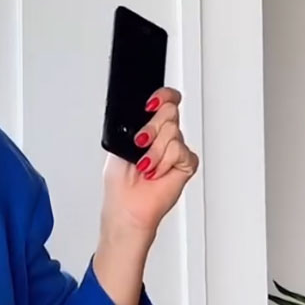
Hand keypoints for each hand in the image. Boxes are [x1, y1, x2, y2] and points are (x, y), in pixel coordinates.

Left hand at [100, 87, 198, 242]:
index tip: (149, 105)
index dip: (162, 96)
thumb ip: (134, 122)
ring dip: (154, 151)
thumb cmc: (120, 184)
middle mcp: (164, 136)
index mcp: (150, 128)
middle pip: (170, 111)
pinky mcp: (186, 164)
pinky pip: (179, 151)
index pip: (165, 100)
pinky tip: (156, 173)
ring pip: (173, 131)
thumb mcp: (118, 143)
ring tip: (145, 166)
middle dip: (152, 127)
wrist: (127, 207)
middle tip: (140, 143)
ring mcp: (176, 150)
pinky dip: (164, 163)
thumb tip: (145, 108)